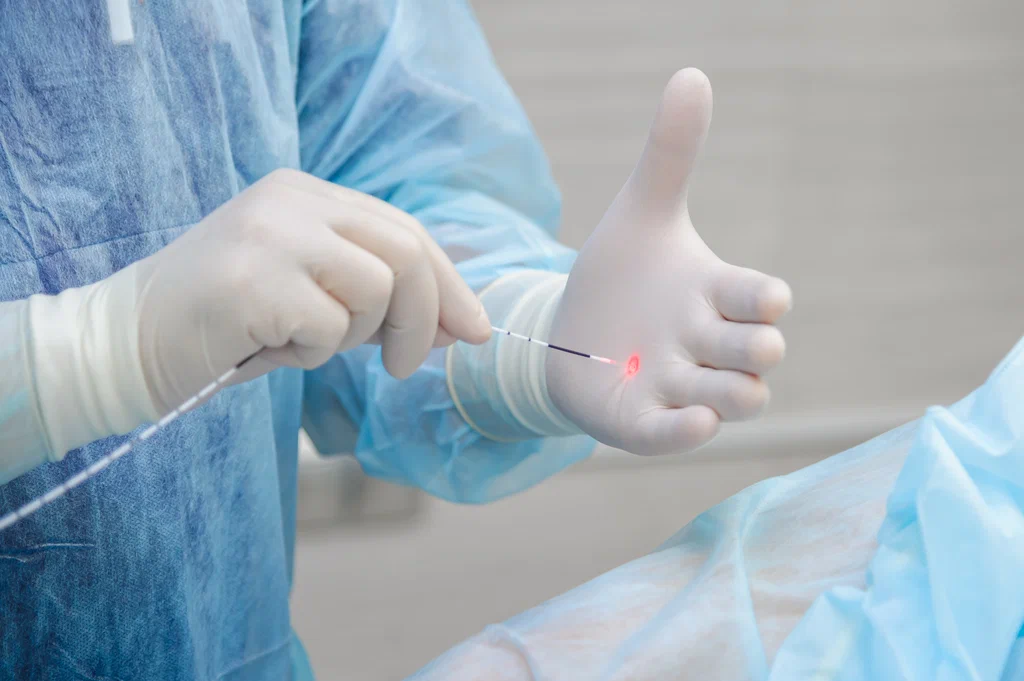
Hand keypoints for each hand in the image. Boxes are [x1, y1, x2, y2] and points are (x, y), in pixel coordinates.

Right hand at [130, 168, 489, 413]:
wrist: (127, 344)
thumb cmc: (226, 325)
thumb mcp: (311, 296)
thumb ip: (376, 296)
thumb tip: (455, 325)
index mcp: (306, 193)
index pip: (405, 230)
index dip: (449, 284)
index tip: (473, 330)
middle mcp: (292, 200)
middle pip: (407, 252)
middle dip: (425, 318)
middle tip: (407, 365)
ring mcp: (271, 234)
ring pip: (378, 288)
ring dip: (353, 337)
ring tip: (301, 344)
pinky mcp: (254, 279)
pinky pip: (330, 328)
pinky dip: (310, 355)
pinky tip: (266, 348)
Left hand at [547, 69, 791, 455]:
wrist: (569, 334)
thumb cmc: (620, 277)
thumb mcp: (639, 214)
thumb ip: (668, 156)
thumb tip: (691, 75)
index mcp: (712, 294)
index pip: (756, 297)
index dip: (764, 298)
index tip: (767, 297)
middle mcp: (705, 344)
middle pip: (753, 353)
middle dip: (758, 349)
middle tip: (758, 343)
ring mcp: (677, 386)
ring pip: (730, 398)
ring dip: (731, 394)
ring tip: (715, 392)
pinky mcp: (643, 421)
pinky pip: (672, 433)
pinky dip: (685, 431)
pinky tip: (690, 420)